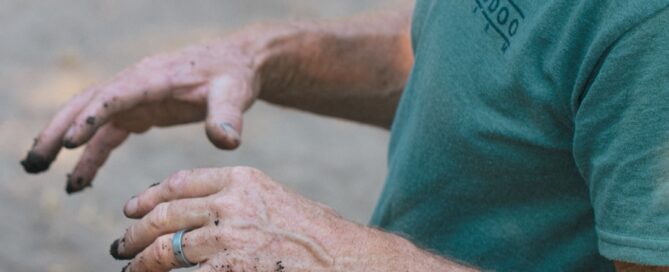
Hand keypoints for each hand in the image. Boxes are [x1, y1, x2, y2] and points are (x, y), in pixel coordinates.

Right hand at [20, 26, 280, 192]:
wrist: (236, 64)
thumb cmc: (234, 75)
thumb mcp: (235, 93)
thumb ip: (228, 115)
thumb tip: (226, 141)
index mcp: (156, 77)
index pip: (118, 94)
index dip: (94, 116)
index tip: (70, 141)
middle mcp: (137, 83)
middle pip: (88, 103)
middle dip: (58, 129)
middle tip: (36, 161)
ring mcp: (135, 97)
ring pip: (90, 117)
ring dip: (63, 142)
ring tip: (39, 170)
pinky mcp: (140, 110)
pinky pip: (108, 132)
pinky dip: (91, 154)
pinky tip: (80, 180)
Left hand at [109, 167, 355, 271]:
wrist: (344, 258)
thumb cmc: (317, 232)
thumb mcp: (275, 200)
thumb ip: (239, 199)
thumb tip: (202, 211)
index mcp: (242, 179)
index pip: (181, 182)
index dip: (149, 196)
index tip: (132, 208)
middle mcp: (231, 202)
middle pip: (166, 214)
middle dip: (137, 231)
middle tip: (122, 244)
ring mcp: (229, 237)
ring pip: (167, 248)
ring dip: (142, 261)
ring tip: (131, 268)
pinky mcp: (231, 269)